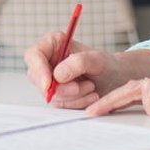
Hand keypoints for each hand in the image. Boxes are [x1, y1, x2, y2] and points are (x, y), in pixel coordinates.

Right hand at [23, 33, 149, 108]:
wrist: (116, 79)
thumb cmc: (106, 64)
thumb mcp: (97, 59)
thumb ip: (78, 62)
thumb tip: (58, 75)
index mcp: (53, 44)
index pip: (33, 55)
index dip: (38, 70)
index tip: (50, 84)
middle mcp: (48, 62)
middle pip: (39, 79)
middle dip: (62, 88)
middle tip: (83, 86)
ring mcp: (51, 81)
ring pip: (51, 95)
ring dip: (74, 96)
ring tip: (91, 88)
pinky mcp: (57, 96)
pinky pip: (60, 105)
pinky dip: (77, 103)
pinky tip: (89, 95)